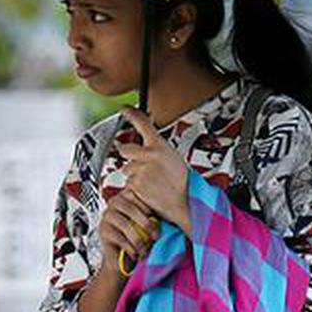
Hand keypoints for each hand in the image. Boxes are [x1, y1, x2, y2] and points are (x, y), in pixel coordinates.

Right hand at [98, 189, 158, 275]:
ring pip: (127, 226)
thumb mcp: (144, 224)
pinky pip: (121, 239)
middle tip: (156, 236)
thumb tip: (168, 209)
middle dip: (147, 225)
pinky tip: (136, 255)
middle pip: (131, 209)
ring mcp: (106, 218)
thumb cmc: (135, 240)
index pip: (135, 194)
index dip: (148, 207)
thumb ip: (150, 214)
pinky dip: (132, 249)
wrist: (120, 261)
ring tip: (145, 250)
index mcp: (123, 199)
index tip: (156, 220)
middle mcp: (112, 205)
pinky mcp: (103, 232)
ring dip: (140, 240)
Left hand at [119, 107, 191, 233]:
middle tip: (139, 164)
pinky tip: (150, 190)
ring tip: (152, 181)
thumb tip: (145, 146)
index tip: (125, 109)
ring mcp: (140, 168)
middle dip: (128, 155)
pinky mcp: (135, 182)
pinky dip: (136, 187)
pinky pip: (129, 182)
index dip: (132, 114)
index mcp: (160, 145)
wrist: (186, 202)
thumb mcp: (173, 157)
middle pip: (125, 148)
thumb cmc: (183, 182)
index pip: (143, 123)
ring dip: (134, 174)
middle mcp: (148, 155)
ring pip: (127, 169)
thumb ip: (157, 150)